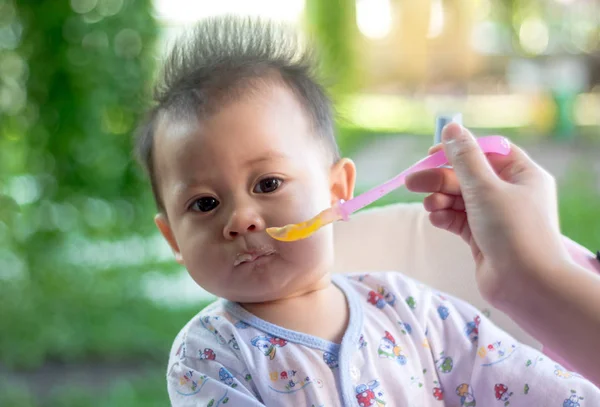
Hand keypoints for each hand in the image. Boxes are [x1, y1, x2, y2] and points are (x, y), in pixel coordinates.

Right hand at [405, 123, 571, 306]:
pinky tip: (437, 219)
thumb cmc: (513, 231)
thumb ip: (464, 158)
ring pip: (460, 198)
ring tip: (429, 206)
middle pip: (468, 176)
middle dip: (440, 178)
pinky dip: (446, 217)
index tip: (432, 154)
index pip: (487, 152)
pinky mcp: (482, 237)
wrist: (527, 286)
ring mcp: (495, 216)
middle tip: (410, 182)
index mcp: (522, 174)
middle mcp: (510, 192)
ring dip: (441, 199)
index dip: (459, 150)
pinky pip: (459, 219)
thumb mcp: (485, 188)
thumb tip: (451, 128)